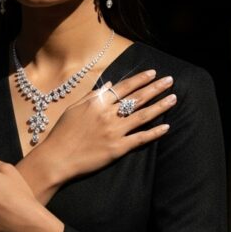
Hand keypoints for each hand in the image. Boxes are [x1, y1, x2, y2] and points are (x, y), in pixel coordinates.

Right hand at [19, 69, 176, 202]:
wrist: (56, 158)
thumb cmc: (62, 133)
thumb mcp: (74, 108)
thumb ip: (93, 95)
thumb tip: (110, 83)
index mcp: (97, 102)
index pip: (124, 87)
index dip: (140, 79)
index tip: (153, 73)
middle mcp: (108, 114)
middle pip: (137, 98)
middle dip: (156, 88)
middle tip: (170, 80)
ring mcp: (114, 132)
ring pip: (143, 116)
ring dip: (160, 106)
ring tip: (173, 98)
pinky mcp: (118, 149)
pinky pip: (140, 138)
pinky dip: (154, 132)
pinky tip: (166, 127)